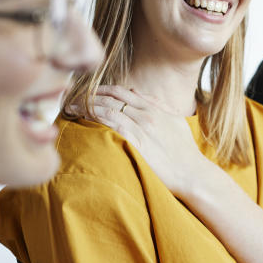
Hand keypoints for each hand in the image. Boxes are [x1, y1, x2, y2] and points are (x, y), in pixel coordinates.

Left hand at [83, 85, 211, 193]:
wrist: (192, 173)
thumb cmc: (185, 152)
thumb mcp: (175, 121)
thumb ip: (157, 105)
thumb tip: (137, 93)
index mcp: (154, 108)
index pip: (121, 91)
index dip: (101, 89)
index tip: (86, 92)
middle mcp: (146, 114)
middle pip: (111, 97)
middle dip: (88, 95)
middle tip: (71, 98)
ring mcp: (141, 128)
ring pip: (108, 108)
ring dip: (86, 106)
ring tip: (70, 108)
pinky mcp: (136, 142)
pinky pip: (111, 124)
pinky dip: (96, 118)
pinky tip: (84, 118)